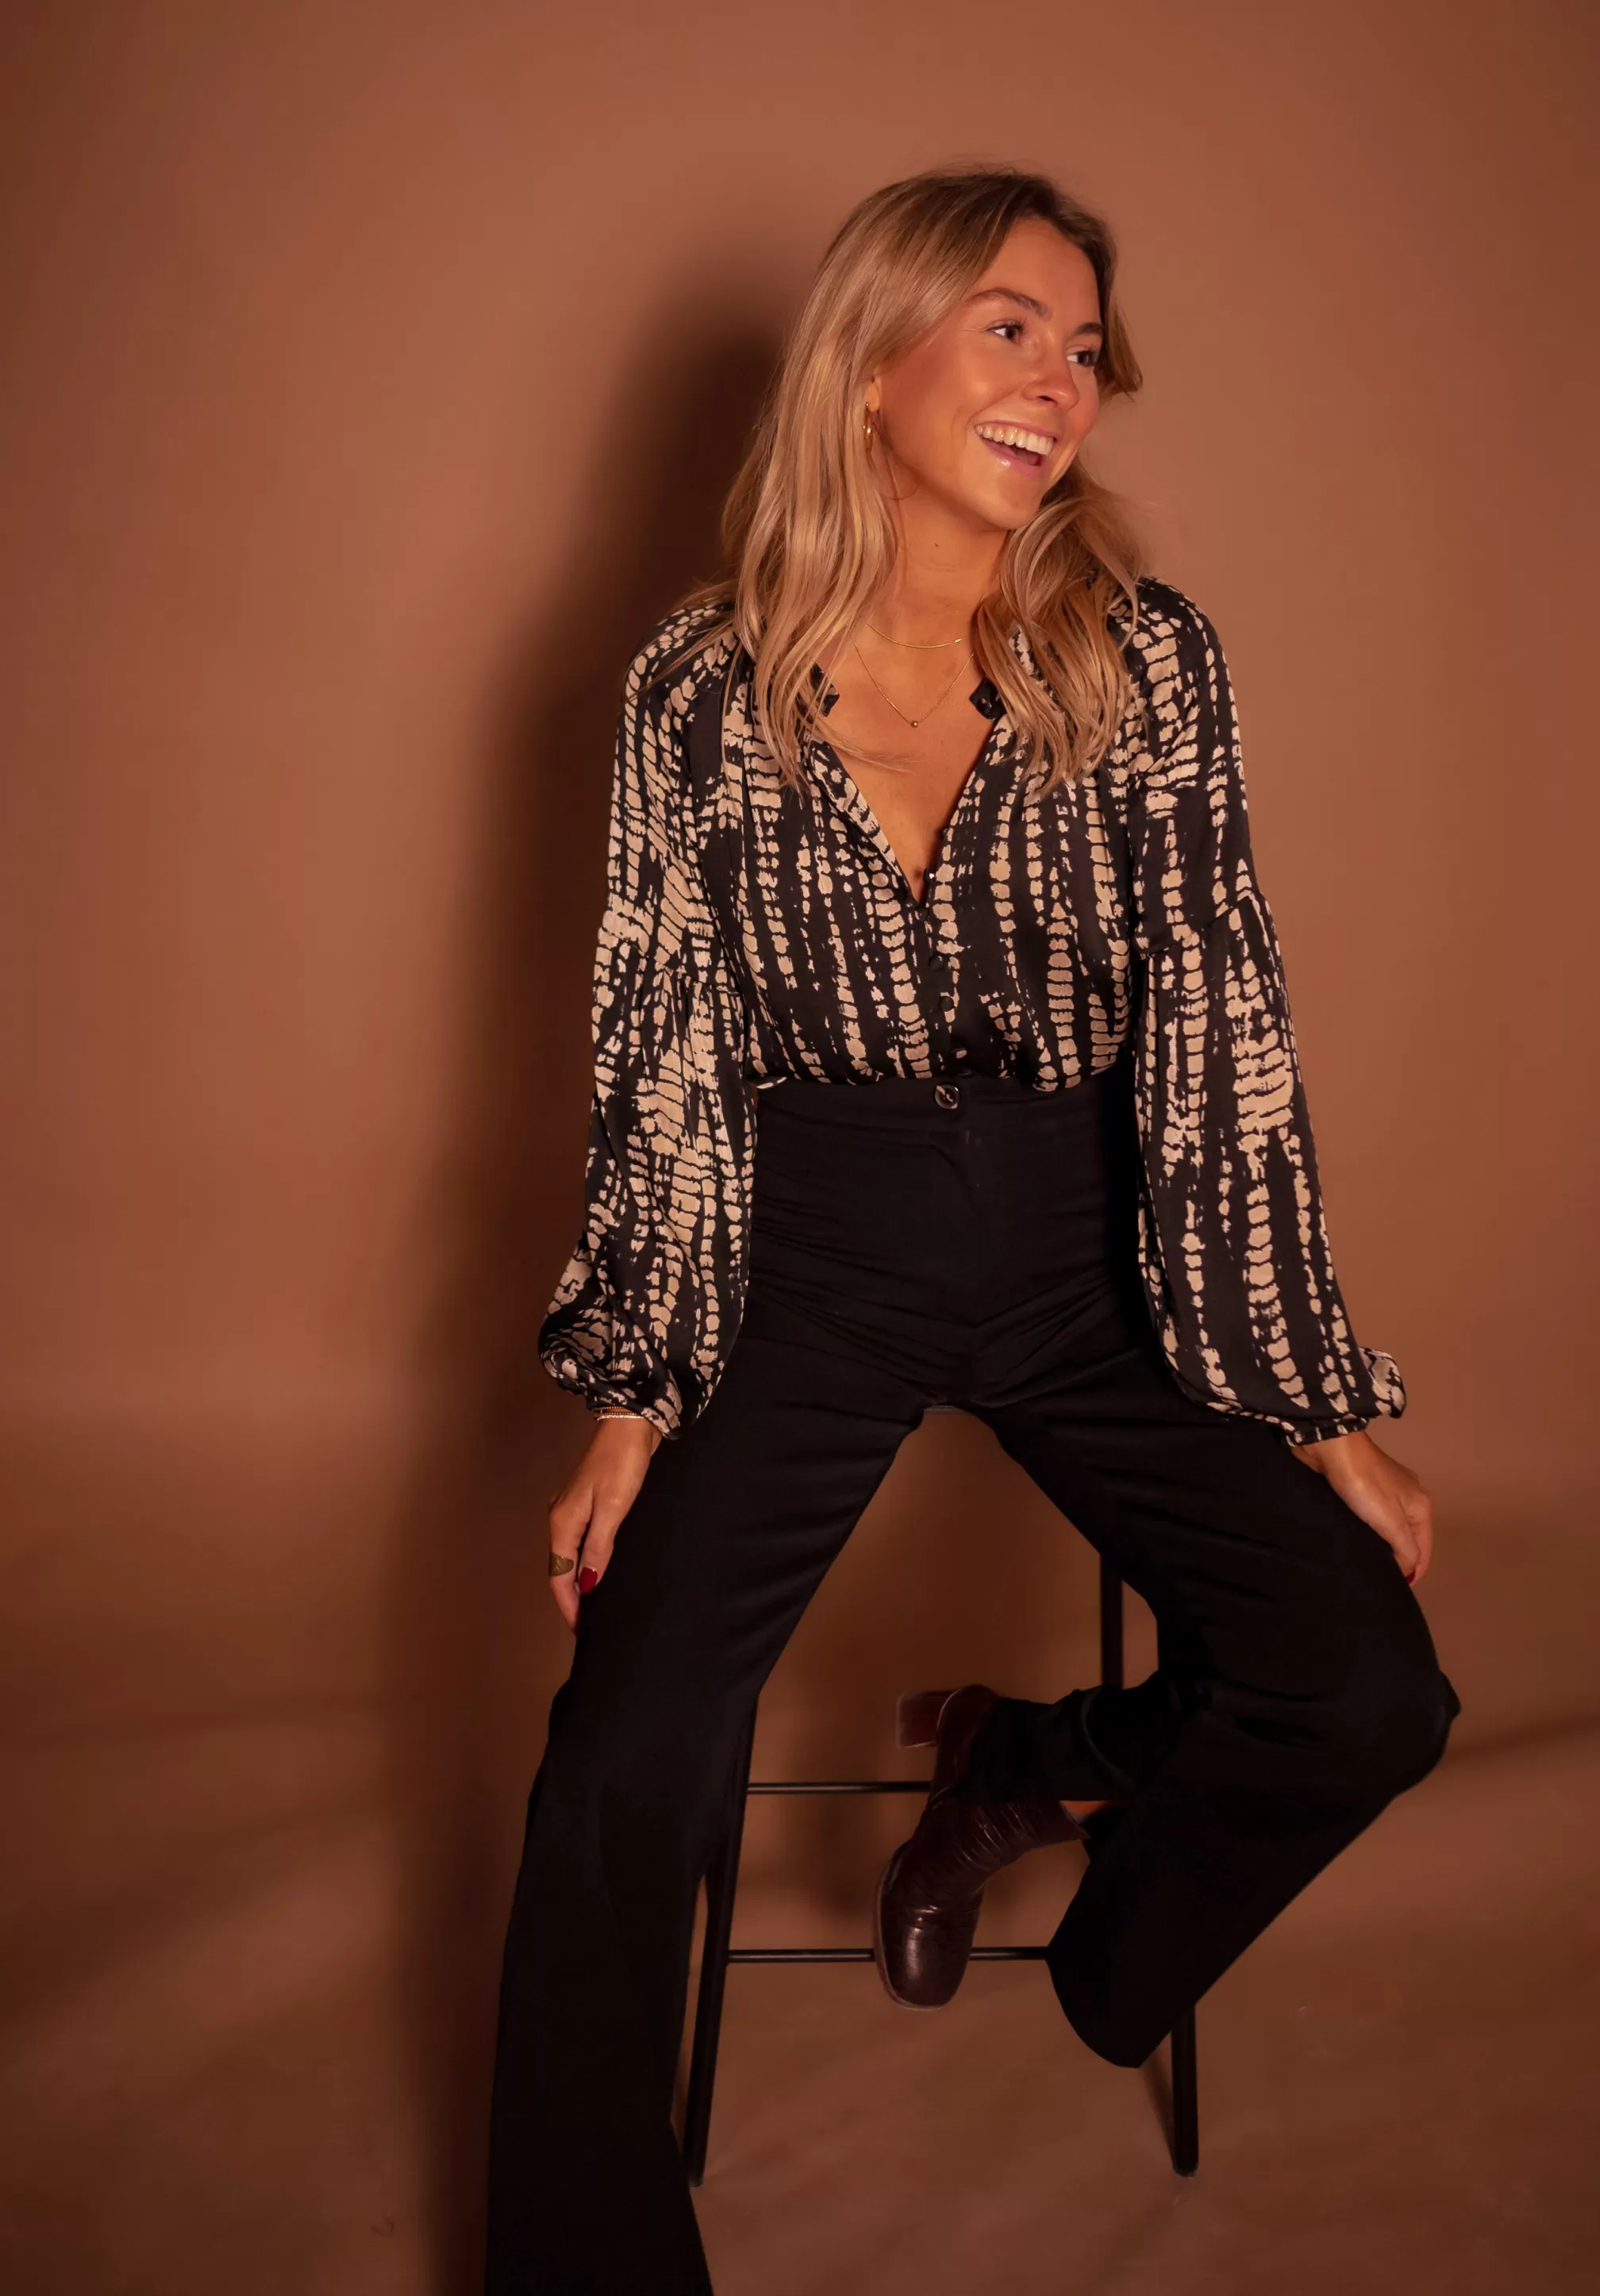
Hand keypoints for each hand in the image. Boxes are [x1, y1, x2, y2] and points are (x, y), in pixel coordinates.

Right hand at [547, 1416, 660, 1630]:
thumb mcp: (613, 1509)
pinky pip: (581, 1542)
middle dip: (571, 1598)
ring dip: (578, 1581)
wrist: (630, 1424)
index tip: (582, 1630)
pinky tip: (598, 1569)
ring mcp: (573, 1509)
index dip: (569, 1605)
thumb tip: (587, 1584)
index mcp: (563, 1522)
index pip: (559, 1576)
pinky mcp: (588, 1502)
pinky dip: (586, 1562)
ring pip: (569, 1555)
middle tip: (589, 1624)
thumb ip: (599, 1548)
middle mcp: (561, 1517)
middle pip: (560, 1568)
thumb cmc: (621, 1463)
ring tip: (595, 1605)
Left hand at [1292, 1428, 1433, 1584]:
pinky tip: (1355, 1539)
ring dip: (1381, 1544)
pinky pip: (1371, 1516)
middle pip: (1408, 1537)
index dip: (1415, 1571)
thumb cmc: (1365, 1486)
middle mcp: (1409, 1496)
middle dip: (1399, 1558)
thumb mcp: (1392, 1523)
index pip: (1425, 1549)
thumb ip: (1405, 1550)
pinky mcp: (1362, 1486)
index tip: (1397, 1589)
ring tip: (1367, 1563)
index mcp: (1422, 1505)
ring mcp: (1386, 1490)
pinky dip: (1367, 1530)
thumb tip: (1405, 1568)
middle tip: (1380, 1578)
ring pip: (1389, 1527)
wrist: (1332, 1448)